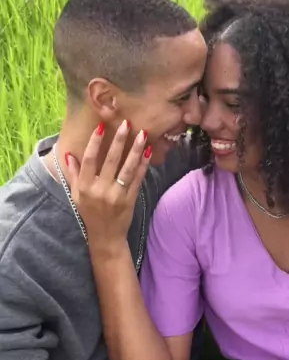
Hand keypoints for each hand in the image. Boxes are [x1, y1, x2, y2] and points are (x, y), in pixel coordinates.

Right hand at [67, 120, 150, 242]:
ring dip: (136, 149)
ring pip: (127, 168)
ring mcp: (116, 195)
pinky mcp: (130, 200)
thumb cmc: (89, 212)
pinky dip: (143, 165)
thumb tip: (69, 154)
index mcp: (84, 186)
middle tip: (126, 123)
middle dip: (119, 140)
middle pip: (111, 160)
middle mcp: (99, 190)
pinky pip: (138, 179)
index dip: (95, 142)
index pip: (90, 160)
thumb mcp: (76, 195)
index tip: (101, 126)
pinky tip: (148, 152)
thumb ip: (73, 174)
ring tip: (142, 134)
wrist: (105, 236)